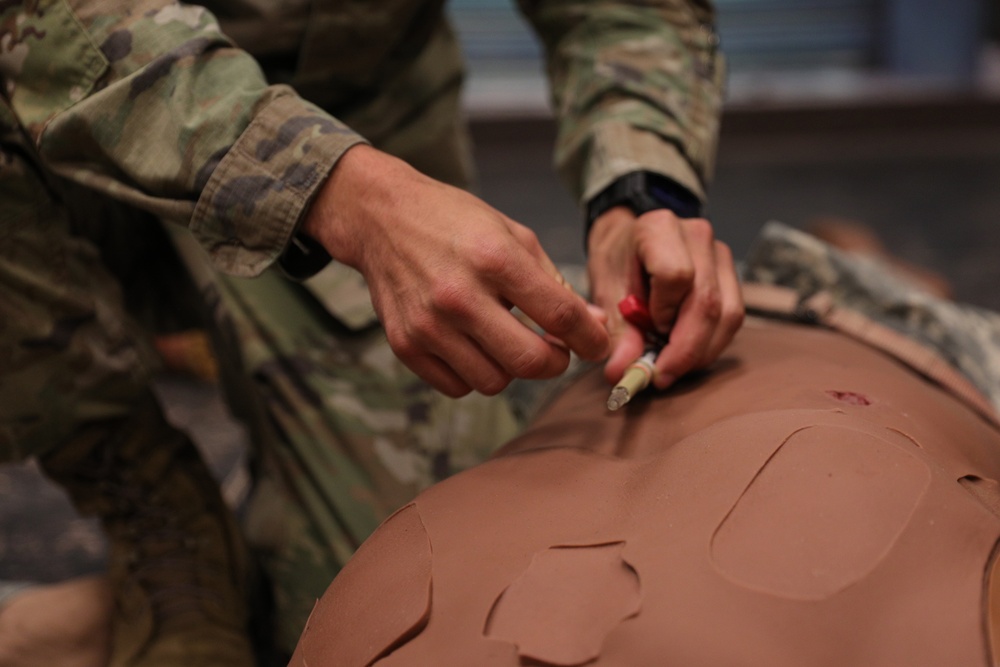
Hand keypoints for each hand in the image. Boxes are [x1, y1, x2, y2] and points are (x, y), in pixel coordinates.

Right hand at [303, 145, 609, 396]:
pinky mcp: (405, 345)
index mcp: (494, 258)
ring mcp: (428, 325)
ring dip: (511, 368)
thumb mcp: (512, 234)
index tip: (597, 347)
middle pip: (529, 361)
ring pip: (494, 382)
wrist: (381, 218)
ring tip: (505, 339)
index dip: (589, 340)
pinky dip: (474, 374)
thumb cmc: (454, 223)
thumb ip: (554, 283)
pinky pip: (458, 387)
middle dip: (555, 363)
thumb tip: (594, 325)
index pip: (559, 315)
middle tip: (555, 350)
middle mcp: (459, 296)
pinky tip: (472, 345)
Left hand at [587, 206, 743, 388]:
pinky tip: (687, 352)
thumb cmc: (617, 262)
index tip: (648, 332)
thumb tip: (622, 372)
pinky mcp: (731, 274)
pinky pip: (733, 316)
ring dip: (702, 350)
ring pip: (728, 313)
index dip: (664, 312)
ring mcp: (719, 254)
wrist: (628, 241)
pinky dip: (712, 342)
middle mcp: (696, 236)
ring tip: (673, 366)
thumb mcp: (606, 293)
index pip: (676, 275)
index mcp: (658, 228)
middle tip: (661, 376)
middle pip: (706, 301)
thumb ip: (618, 331)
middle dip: (686, 349)